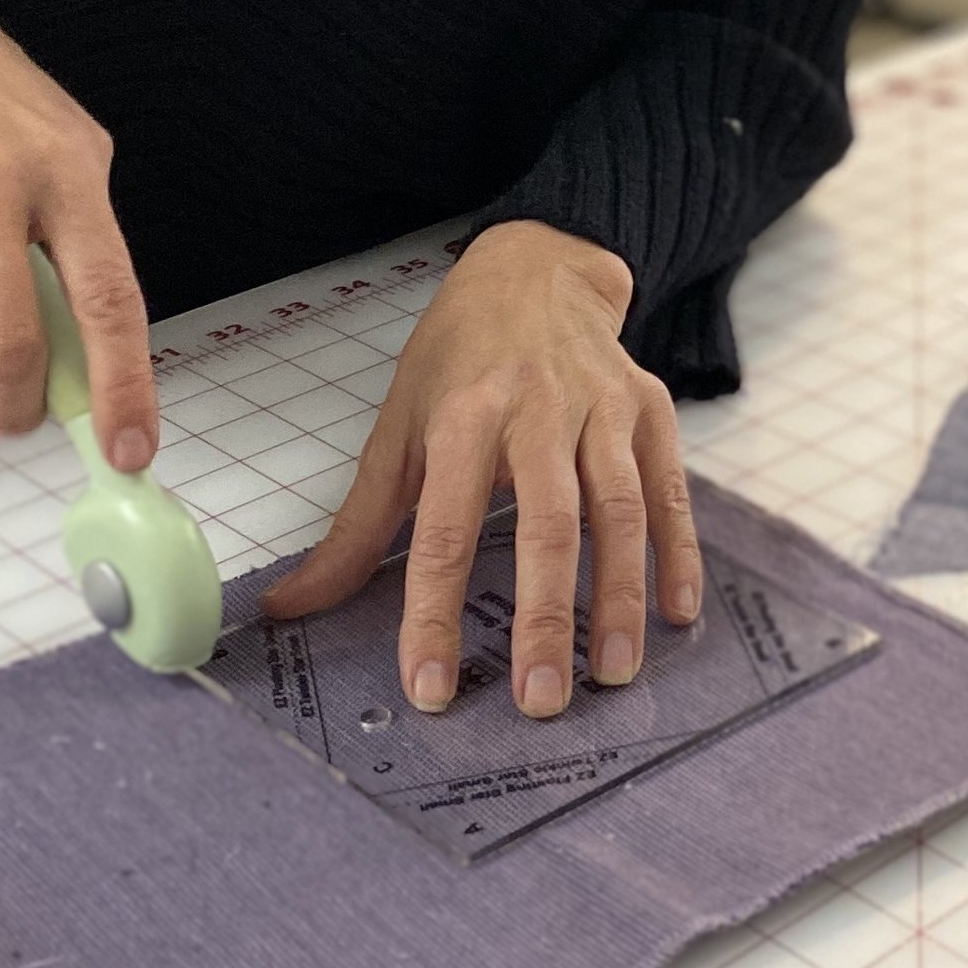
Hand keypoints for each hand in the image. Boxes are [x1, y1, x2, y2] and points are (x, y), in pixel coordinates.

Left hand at [261, 220, 701, 718]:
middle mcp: (538, 410)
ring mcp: (602, 407)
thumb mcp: (397, 428)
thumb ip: (354, 529)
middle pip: (547, 524)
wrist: (536, 267)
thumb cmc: (458, 358)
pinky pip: (669, 489)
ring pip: (619, 510)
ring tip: (613, 674)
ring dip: (619, 597)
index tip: (430, 686)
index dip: (433, 613)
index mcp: (462, 417)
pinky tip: (679, 613)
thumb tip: (287, 607)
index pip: (443, 530)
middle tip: (542, 700)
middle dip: (548, 618)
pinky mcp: (650, 409)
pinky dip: (679, 551)